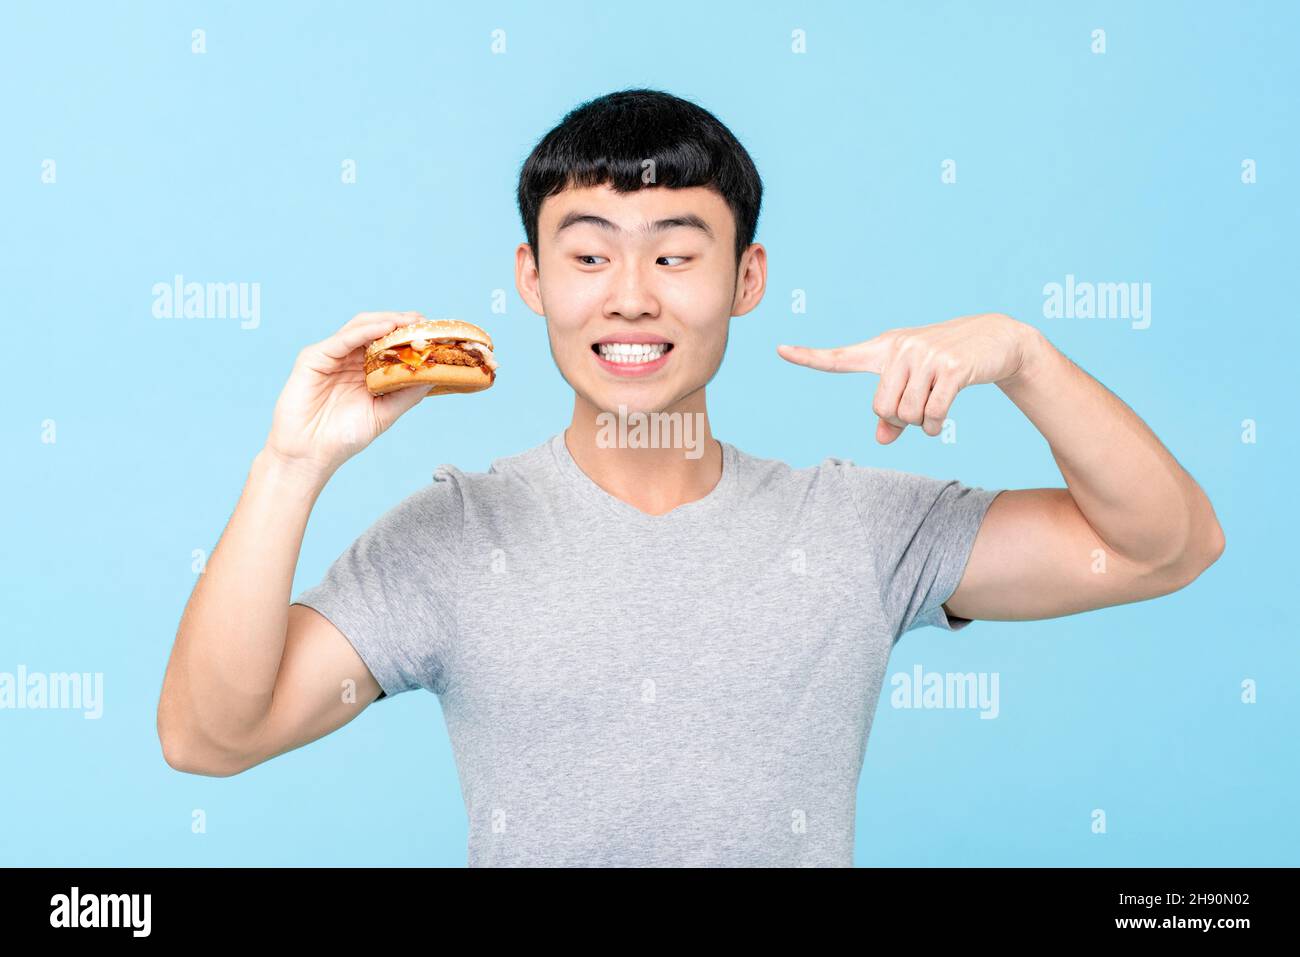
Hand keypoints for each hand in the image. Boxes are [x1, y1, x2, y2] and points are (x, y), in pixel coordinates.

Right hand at [263, 311, 437, 478]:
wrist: (310, 455)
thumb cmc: (343, 437)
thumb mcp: (384, 413)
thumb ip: (407, 394)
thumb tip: (434, 375)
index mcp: (363, 370)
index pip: (387, 344)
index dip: (408, 335)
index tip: (432, 332)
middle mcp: (347, 359)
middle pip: (375, 330)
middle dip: (400, 323)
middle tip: (423, 322)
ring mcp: (330, 356)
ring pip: (359, 327)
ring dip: (386, 321)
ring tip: (409, 321)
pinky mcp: (313, 358)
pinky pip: (342, 339)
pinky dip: (365, 331)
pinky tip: (385, 328)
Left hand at [777, 313, 1035, 443]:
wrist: (996, 340)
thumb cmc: (946, 364)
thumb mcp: (916, 384)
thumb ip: (893, 412)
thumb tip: (880, 439)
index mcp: (884, 349)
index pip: (840, 357)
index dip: (809, 356)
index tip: (780, 349)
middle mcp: (900, 348)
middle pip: (881, 408)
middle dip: (899, 421)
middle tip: (917, 411)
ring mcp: (926, 356)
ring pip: (907, 415)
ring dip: (920, 425)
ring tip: (933, 410)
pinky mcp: (952, 367)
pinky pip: (932, 413)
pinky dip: (935, 426)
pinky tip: (941, 420)